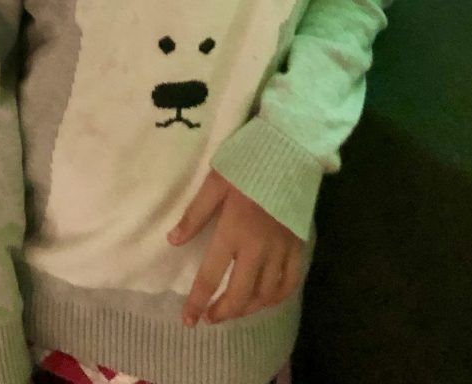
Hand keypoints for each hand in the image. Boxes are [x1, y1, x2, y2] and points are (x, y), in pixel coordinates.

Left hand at [169, 170, 304, 326]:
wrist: (290, 149)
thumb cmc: (248, 162)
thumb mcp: (215, 182)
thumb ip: (195, 214)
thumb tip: (173, 241)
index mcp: (233, 231)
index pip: (211, 277)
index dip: (197, 302)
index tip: (188, 321)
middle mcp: (258, 248)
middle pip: (240, 294)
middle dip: (223, 311)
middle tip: (209, 317)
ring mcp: (281, 250)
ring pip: (265, 294)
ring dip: (247, 308)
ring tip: (233, 309)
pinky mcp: (298, 245)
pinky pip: (290, 282)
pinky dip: (276, 297)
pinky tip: (265, 299)